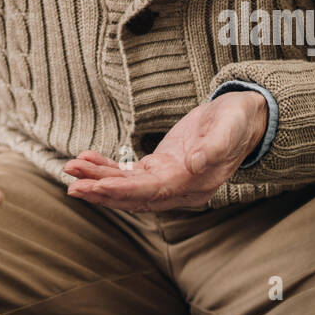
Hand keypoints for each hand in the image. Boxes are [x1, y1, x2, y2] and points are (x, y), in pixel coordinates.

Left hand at [63, 91, 267, 212]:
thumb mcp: (230, 129)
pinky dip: (107, 168)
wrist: (243, 118)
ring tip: (71, 169)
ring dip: (98, 180)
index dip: (125, 191)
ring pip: (127, 186)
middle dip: (102, 192)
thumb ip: (214, 148)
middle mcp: (179, 189)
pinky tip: (86, 160)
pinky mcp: (160, 167)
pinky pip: (129, 173)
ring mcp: (168, 179)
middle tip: (73, 186)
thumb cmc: (238, 123)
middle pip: (135, 196)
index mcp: (196, 185)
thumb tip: (196, 163)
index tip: (98, 186)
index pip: (154, 192)